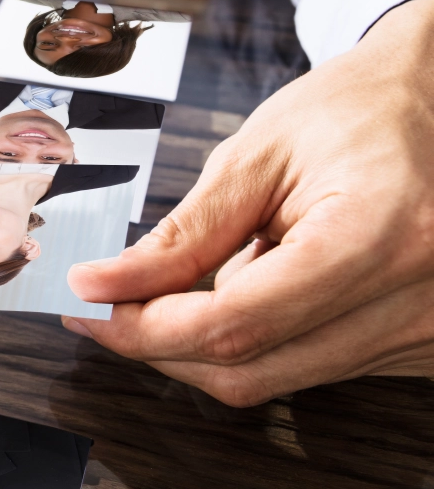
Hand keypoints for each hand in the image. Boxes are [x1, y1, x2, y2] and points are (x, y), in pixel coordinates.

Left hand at [65, 0, 433, 405]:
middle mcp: (418, 299)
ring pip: (275, 378)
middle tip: (105, 302)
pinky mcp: (418, 346)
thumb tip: (102, 287)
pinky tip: (246, 285)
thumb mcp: (257, 155)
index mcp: (381, 234)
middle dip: (160, 342)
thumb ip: (184, 234)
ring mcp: (425, 332)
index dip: (147, 326)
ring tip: (177, 282)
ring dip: (204, 342)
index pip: (238, 322)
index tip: (87, 303)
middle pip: (251, 368)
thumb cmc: (356, 110)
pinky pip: (308, 367)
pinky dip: (254, 339)